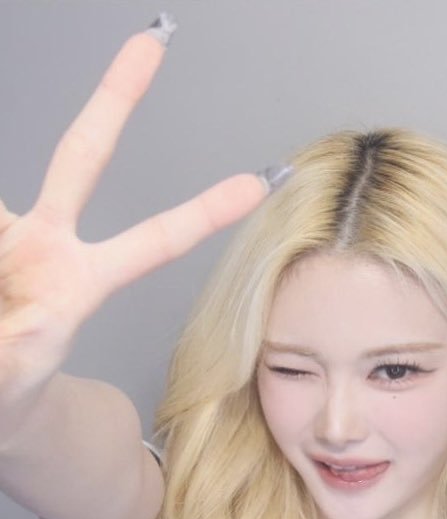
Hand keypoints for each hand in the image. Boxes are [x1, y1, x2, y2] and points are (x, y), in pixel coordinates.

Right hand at [0, 24, 265, 424]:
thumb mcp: (12, 381)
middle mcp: (48, 243)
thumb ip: (15, 355)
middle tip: (154, 42)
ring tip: (11, 295)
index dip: (204, 212)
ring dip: (4, 230)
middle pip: (83, 157)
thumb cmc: (9, 383)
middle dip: (117, 98)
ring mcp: (11, 235)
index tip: (257, 183)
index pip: (156, 241)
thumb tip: (30, 326)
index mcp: (84, 279)